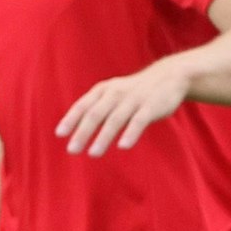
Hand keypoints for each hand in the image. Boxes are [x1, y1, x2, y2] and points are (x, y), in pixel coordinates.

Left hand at [56, 60, 190, 156]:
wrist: (170, 76)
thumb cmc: (135, 91)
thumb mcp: (113, 93)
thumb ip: (96, 107)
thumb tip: (75, 128)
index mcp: (104, 90)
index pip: (83, 105)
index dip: (71, 119)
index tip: (60, 134)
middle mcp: (116, 93)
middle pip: (96, 113)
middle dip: (82, 132)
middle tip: (72, 150)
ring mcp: (134, 99)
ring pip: (115, 119)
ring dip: (103, 137)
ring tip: (93, 154)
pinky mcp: (152, 106)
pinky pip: (139, 121)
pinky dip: (130, 133)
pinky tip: (123, 146)